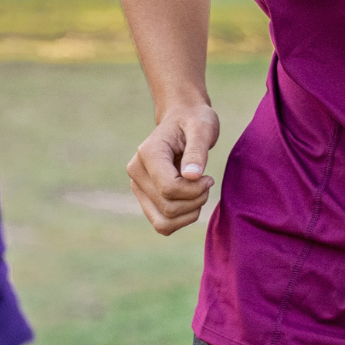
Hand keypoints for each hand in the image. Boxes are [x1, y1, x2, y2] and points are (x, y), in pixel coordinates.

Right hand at [126, 102, 220, 234]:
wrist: (183, 120)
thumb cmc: (194, 122)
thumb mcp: (203, 128)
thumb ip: (197, 151)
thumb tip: (192, 176)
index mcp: (148, 153)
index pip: (169, 188)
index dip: (195, 190)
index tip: (208, 177)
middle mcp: (136, 172)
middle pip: (168, 207)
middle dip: (195, 201)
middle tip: (207, 182)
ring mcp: (138, 187)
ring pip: (163, 222)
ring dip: (189, 214)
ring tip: (199, 192)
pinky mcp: (144, 198)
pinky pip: (163, 225)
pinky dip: (182, 220)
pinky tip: (192, 201)